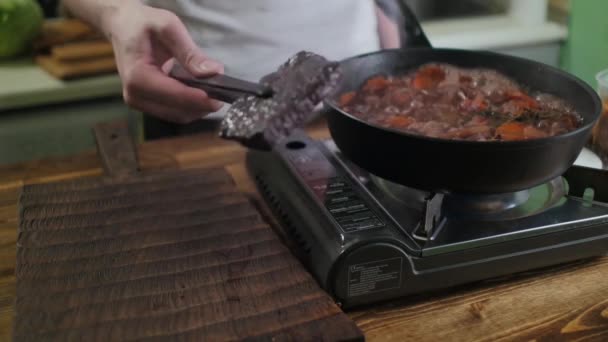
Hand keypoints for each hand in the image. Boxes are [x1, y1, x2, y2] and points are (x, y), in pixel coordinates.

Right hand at [105, 2, 223, 122]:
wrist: (123, 27)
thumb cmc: (143, 24)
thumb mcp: (168, 28)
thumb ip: (190, 52)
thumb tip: (213, 72)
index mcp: (137, 77)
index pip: (174, 95)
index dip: (199, 98)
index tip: (221, 97)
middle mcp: (135, 96)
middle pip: (178, 111)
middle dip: (202, 104)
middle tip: (224, 91)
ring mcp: (140, 103)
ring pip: (178, 115)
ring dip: (199, 107)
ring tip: (215, 90)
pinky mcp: (147, 105)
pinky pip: (175, 112)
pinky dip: (191, 106)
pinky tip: (202, 93)